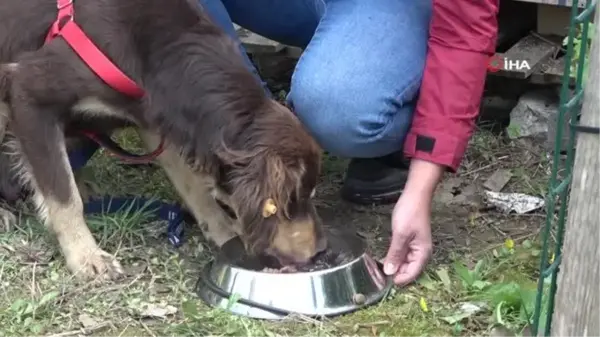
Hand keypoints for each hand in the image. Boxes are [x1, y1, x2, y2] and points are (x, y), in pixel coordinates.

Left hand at [382, 158, 440, 285]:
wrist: (415, 195)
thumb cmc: (410, 213)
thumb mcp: (400, 235)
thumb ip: (395, 254)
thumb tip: (389, 272)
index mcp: (422, 253)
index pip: (412, 274)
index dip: (399, 279)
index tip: (384, 282)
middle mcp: (421, 252)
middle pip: (409, 270)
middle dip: (395, 274)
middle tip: (377, 276)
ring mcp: (415, 247)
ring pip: (404, 263)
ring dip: (394, 266)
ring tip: (378, 269)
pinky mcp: (409, 241)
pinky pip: (402, 255)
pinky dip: (394, 258)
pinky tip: (384, 259)